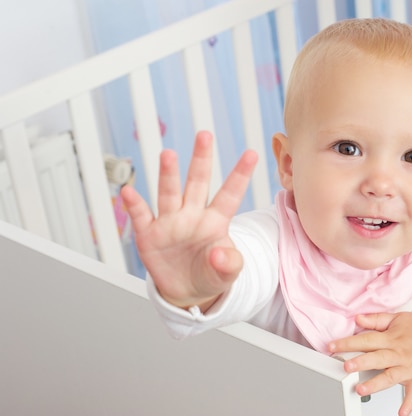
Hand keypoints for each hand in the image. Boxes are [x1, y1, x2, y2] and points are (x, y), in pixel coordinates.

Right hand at [120, 131, 257, 310]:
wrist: (186, 291)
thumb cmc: (211, 275)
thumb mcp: (227, 273)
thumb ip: (229, 263)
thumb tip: (219, 253)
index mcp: (216, 221)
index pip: (230, 194)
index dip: (240, 175)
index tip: (251, 154)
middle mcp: (192, 214)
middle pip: (197, 183)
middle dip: (201, 159)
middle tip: (204, 136)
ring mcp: (170, 222)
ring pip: (169, 193)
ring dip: (168, 174)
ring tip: (168, 154)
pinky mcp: (149, 234)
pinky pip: (141, 216)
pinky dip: (134, 205)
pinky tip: (130, 192)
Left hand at [328, 312, 411, 415]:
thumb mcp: (397, 318)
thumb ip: (376, 319)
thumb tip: (357, 319)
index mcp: (391, 338)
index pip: (367, 339)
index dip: (348, 343)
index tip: (333, 347)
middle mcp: (399, 354)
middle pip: (378, 358)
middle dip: (361, 363)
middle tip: (346, 367)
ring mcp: (408, 368)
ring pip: (390, 377)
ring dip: (376, 384)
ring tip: (361, 389)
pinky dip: (408, 403)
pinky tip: (401, 412)